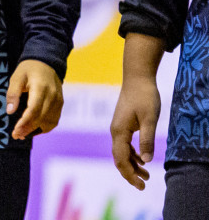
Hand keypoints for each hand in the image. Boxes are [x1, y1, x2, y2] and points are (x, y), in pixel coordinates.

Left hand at [8, 59, 63, 139]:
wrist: (47, 63)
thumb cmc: (28, 69)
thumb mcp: (16, 77)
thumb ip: (13, 93)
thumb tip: (10, 111)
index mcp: (40, 88)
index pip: (34, 110)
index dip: (25, 123)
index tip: (15, 131)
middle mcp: (52, 96)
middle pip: (41, 118)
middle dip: (28, 129)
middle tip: (16, 135)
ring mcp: (58, 101)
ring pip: (49, 122)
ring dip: (36, 130)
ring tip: (23, 134)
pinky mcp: (60, 105)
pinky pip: (54, 120)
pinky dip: (44, 127)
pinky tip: (33, 129)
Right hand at [110, 33, 166, 189]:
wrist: (137, 78)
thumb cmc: (144, 97)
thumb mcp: (149, 119)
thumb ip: (146, 140)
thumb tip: (145, 161)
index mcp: (119, 131)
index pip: (121, 159)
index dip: (130, 174)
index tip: (141, 185)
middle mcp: (115, 131)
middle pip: (119, 158)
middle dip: (130, 173)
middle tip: (143, 185)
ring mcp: (117, 128)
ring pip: (121, 152)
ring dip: (132, 165)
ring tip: (146, 175)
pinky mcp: (122, 124)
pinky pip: (124, 145)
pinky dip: (132, 155)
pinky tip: (142, 159)